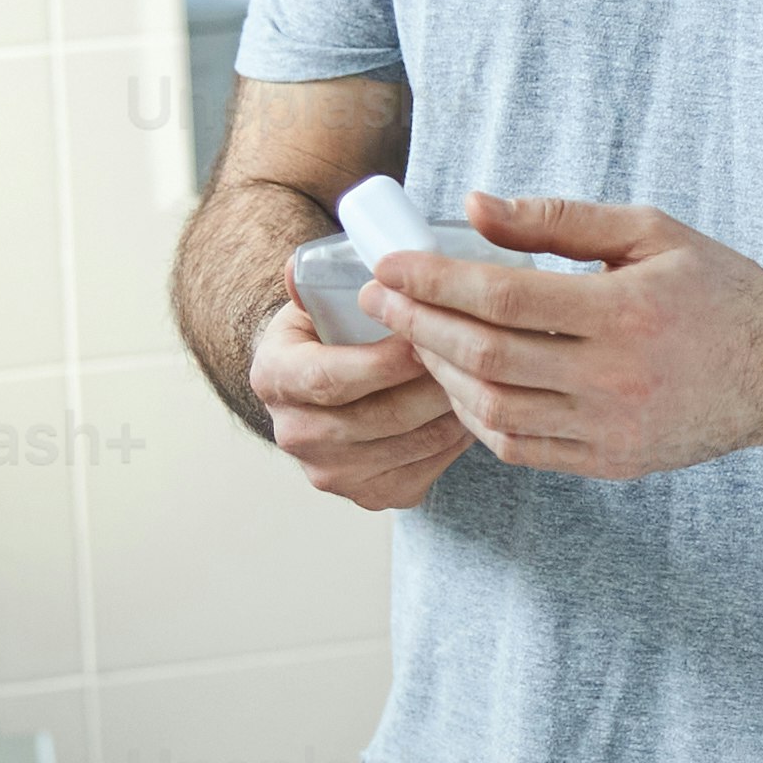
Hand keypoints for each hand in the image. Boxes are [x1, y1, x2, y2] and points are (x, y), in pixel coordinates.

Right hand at [245, 301, 470, 512]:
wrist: (322, 388)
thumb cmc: (327, 334)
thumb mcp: (314, 302)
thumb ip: (313, 284)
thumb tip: (298, 267)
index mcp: (274, 379)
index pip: (332, 377)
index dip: (386, 360)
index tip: (429, 333)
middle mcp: (296, 435)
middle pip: (382, 416)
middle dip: (435, 381)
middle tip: (479, 351)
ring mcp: (334, 473)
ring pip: (415, 442)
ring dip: (457, 408)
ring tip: (487, 374)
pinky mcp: (372, 495)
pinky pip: (429, 465)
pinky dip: (459, 436)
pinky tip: (476, 405)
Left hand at [366, 190, 762, 483]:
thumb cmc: (717, 289)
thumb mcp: (649, 232)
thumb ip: (559, 219)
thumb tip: (474, 206)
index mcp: (627, 310)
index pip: (503, 298)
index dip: (435, 281)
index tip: (391, 264)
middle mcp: (618, 378)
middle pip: (487, 358)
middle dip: (420, 324)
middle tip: (383, 297)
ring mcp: (613, 429)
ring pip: (494, 411)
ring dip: (442, 374)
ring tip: (418, 336)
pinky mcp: (613, 463)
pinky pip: (521, 448)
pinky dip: (477, 417)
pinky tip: (463, 382)